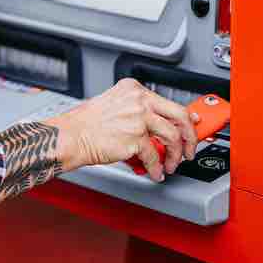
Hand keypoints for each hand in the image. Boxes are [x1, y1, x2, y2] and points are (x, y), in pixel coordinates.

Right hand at [48, 78, 198, 182]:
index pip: (169, 102)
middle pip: (180, 116)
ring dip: (174, 156)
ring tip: (169, 165)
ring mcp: (138, 119)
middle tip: (189, 149)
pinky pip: (154, 157)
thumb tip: (161, 125)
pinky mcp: (135, 139)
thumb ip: (139, 111)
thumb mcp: (115, 105)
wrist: (71, 135)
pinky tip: (154, 172)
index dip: (185, 118)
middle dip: (190, 136)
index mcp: (134, 89)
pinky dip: (156, 168)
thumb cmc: (87, 124)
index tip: (192, 125)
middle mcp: (139, 100)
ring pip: (172, 138)